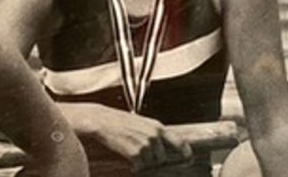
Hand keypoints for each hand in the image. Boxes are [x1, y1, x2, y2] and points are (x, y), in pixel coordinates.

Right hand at [63, 102, 192, 170]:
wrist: (101, 120)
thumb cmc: (119, 121)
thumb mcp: (141, 122)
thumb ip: (154, 133)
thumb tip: (163, 147)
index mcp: (158, 126)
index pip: (180, 143)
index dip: (184, 153)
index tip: (186, 159)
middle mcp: (154, 136)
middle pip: (163, 157)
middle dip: (154, 160)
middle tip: (142, 156)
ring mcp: (145, 145)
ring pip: (151, 163)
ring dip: (143, 162)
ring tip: (132, 153)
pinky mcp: (135, 154)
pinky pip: (139, 166)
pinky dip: (134, 166)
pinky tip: (128, 159)